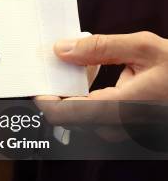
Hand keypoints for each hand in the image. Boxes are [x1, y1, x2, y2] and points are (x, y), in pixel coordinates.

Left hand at [35, 32, 167, 139]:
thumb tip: (61, 49)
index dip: (43, 100)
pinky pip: (93, 115)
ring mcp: (121, 132)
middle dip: (58, 88)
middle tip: (57, 62)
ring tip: (81, 63)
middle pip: (68, 115)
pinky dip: (86, 95)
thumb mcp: (144, 48)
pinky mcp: (124, 129)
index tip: (36, 81)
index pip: (64, 114)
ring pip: (80, 115)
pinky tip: (94, 73)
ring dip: (73, 90)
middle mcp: (117, 127)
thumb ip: (100, 48)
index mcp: (120, 108)